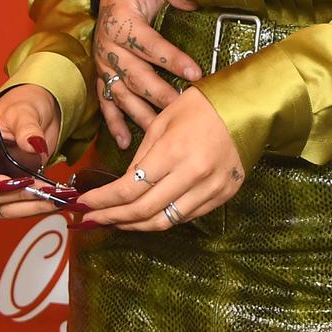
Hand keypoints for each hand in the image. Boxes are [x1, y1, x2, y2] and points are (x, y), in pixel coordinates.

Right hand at [0, 85, 65, 220]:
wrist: (41, 110)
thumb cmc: (23, 104)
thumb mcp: (24, 110)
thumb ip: (27, 127)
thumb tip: (34, 145)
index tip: (5, 182)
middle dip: (13, 195)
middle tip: (42, 188)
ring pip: (1, 207)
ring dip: (27, 205)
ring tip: (53, 197)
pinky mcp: (11, 189)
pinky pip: (17, 206)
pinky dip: (35, 205)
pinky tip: (53, 199)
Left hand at [76, 89, 244, 230]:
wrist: (247, 106)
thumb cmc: (201, 107)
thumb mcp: (162, 123)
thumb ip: (142, 157)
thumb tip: (123, 186)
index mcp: (173, 152)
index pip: (129, 189)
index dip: (102, 201)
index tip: (83, 205)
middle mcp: (193, 175)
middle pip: (143, 211)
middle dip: (112, 218)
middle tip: (92, 219)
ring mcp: (211, 188)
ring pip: (165, 221)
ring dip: (136, 225)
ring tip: (116, 222)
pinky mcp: (224, 195)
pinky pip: (187, 216)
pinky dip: (163, 218)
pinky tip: (148, 215)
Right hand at [93, 0, 200, 148]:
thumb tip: (195, 1)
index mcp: (122, 21)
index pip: (149, 44)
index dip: (172, 59)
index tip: (196, 72)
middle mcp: (109, 46)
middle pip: (136, 75)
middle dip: (160, 95)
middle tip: (182, 109)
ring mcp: (104, 63)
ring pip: (122, 94)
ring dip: (140, 114)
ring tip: (159, 130)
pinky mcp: (102, 75)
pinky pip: (106, 102)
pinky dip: (113, 123)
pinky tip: (125, 141)